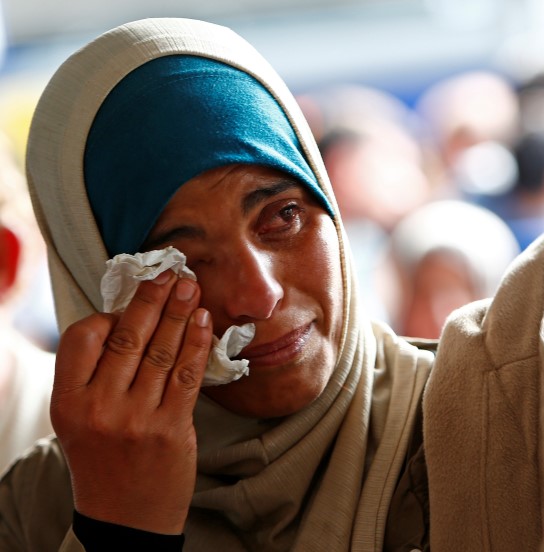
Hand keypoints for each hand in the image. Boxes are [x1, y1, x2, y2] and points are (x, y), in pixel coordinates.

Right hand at [50, 271, 211, 533]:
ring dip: (180, 313)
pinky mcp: (171, 428)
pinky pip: (188, 375)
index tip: (131, 300)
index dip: (110, 313)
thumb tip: (129, 317)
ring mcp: (136, 418)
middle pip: (129, 336)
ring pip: (161, 351)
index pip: (84, 337)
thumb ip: (97, 374)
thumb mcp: (81, 418)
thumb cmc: (105, 459)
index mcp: (68, 401)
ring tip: (192, 287)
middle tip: (171, 272)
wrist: (126, 516)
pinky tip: (204, 322)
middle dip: (153, 298)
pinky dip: (198, 344)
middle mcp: (99, 407)